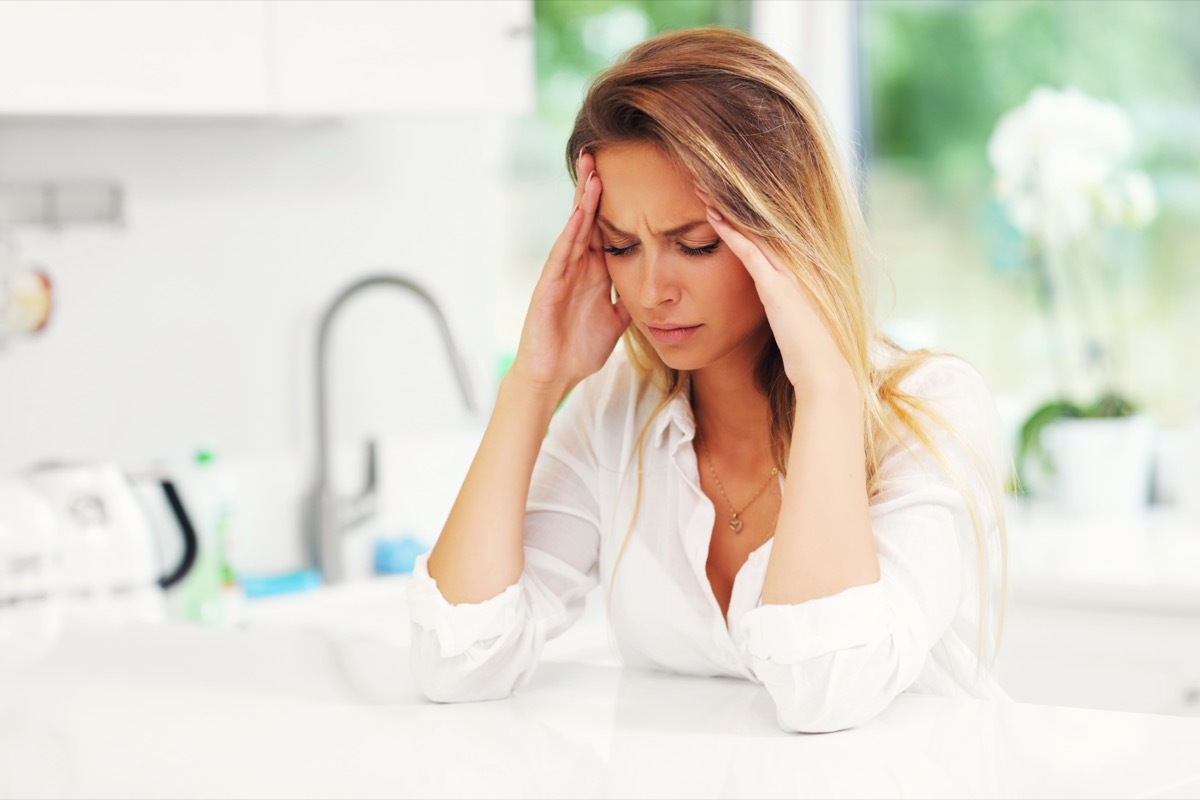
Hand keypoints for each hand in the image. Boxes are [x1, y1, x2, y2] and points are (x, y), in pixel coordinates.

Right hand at [509, 150, 630, 397]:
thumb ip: (632, 298)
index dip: (616, 202)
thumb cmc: (579, 350)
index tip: (630, 174)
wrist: (553, 377)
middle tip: (602, 151)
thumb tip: (656, 284)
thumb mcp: (617, 320)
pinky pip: (563, 252)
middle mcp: (577, 266)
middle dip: (594, 186)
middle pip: (588, 218)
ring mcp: (562, 273)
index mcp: (594, 272)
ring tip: (591, 168)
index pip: (607, 228)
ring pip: (575, 228)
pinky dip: (571, 230)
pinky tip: (579, 210)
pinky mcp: (549, 285)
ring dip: (582, 199)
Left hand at [696, 187, 855, 397]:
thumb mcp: (795, 321)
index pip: (766, 232)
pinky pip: (749, 252)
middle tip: (706, 178)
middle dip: (732, 199)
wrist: (825, 372)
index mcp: (799, 271)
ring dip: (726, 208)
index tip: (721, 195)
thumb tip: (778, 304)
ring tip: (702, 187)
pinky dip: (730, 232)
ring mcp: (789, 274)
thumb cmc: (809, 354)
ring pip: (753, 230)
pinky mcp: (777, 287)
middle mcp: (796, 265)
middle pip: (758, 223)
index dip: (742, 213)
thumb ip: (785, 305)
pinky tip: (711, 215)